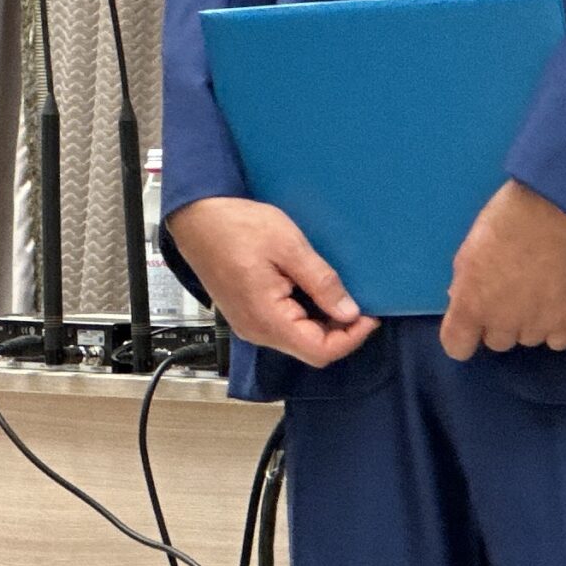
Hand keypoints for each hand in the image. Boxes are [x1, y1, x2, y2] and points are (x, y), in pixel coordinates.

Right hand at [167, 197, 379, 367]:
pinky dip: (304, 314)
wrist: (195, 215)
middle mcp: (256, 330)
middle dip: (340, 328)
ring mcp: (249, 323)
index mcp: (267, 318)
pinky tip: (308, 288)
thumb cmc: (233, 225)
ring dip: (322, 320)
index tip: (369, 315)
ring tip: (332, 290)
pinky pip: (284, 326)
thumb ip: (321, 282)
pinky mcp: (246, 313)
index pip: (321, 350)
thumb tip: (349, 311)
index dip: (352, 337)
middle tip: (356, 300)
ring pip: (298, 338)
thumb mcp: (287, 245)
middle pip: (311, 348)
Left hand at [438, 180, 565, 359]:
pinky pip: (557, 339)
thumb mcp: (470, 249)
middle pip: (496, 341)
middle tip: (511, 291)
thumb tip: (463, 300)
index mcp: (470, 304)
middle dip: (499, 321)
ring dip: (529, 321)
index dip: (462, 336)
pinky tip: (560, 299)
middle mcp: (501, 324)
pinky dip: (558, 325)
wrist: (558, 210)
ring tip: (540, 288)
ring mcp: (537, 327)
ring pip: (527, 339)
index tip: (471, 324)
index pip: (456, 347)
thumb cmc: (506, 219)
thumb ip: (465, 282)